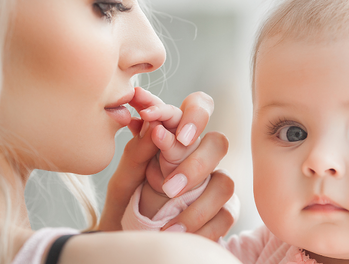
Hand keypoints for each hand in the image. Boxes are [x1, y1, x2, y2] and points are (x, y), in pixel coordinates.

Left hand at [99, 88, 236, 240]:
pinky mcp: (223, 212)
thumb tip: (156, 128)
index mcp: (177, 138)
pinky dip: (199, 228)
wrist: (126, 239)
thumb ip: (137, 151)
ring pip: (225, 182)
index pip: (197, 108)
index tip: (163, 128)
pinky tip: (173, 233)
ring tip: (165, 223)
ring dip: (196, 206)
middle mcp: (200, 156)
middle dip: (195, 165)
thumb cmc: (126, 203)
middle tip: (167, 189)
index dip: (193, 112)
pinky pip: (225, 215)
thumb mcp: (124, 177)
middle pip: (218, 143)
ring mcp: (215, 184)